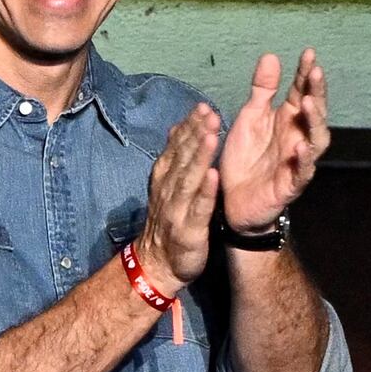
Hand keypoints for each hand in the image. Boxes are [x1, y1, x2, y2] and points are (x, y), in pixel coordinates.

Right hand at [140, 103, 221, 291]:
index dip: (189, 126)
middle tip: (210, 112)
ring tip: (211, 134)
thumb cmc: (167, 222)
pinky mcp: (188, 231)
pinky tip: (214, 176)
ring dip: (199, 156)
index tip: (202, 106)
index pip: (177, 147)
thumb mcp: (166, 187)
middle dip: (196, 134)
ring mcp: (177, 210)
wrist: (156, 265)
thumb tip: (176, 127)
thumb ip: (173, 158)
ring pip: (189, 178)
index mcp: (164, 178)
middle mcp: (168, 190)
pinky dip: (205, 192)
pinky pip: (198, 209)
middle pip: (183, 157)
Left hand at [216, 48, 330, 236]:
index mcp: (287, 119)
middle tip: (314, 72)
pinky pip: (302, 172)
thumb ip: (262, 90)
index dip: (305, 73)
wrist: (232, 200)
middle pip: (314, 112)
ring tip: (307, 102)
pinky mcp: (290, 184)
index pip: (301, 91)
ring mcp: (297, 161)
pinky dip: (304, 160)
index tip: (308, 53)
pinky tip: (300, 147)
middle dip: (316, 92)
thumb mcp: (250, 118)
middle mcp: (298, 137)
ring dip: (314, 121)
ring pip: (316, 140)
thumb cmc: (245, 158)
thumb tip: (271, 56)